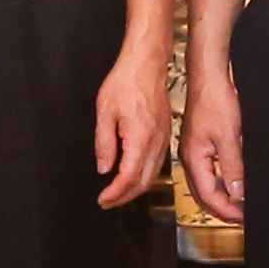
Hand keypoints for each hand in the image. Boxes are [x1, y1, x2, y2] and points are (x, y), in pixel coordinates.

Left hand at [91, 44, 172, 208]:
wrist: (146, 65)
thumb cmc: (126, 82)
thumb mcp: (105, 112)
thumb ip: (104, 144)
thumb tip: (104, 167)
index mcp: (140, 139)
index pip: (127, 178)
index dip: (114, 194)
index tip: (102, 199)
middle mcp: (156, 143)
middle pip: (143, 183)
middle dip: (124, 198)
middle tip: (108, 202)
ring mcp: (163, 139)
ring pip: (152, 175)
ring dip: (135, 189)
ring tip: (118, 194)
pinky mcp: (166, 134)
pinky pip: (157, 163)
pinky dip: (145, 176)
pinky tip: (134, 176)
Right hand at [177, 67, 245, 226]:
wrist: (208, 77)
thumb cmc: (215, 100)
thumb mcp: (229, 138)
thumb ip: (233, 168)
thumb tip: (238, 193)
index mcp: (193, 159)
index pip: (209, 197)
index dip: (227, 211)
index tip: (243, 218)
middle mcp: (190, 158)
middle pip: (203, 195)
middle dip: (222, 210)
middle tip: (242, 219)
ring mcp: (193, 152)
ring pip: (205, 186)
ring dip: (222, 198)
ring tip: (239, 207)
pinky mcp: (199, 145)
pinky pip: (208, 173)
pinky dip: (220, 184)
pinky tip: (232, 184)